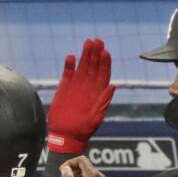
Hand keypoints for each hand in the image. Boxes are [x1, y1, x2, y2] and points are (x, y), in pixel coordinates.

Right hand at [47, 38, 115, 153]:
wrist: (66, 136)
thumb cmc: (84, 129)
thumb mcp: (97, 117)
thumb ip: (104, 101)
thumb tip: (113, 85)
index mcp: (98, 92)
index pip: (104, 73)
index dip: (105, 62)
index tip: (105, 51)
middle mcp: (88, 86)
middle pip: (94, 66)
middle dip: (96, 53)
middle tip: (97, 41)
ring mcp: (76, 86)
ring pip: (82, 66)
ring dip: (85, 54)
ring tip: (87, 42)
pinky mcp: (64, 88)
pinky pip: (68, 73)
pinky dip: (69, 65)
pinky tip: (71, 57)